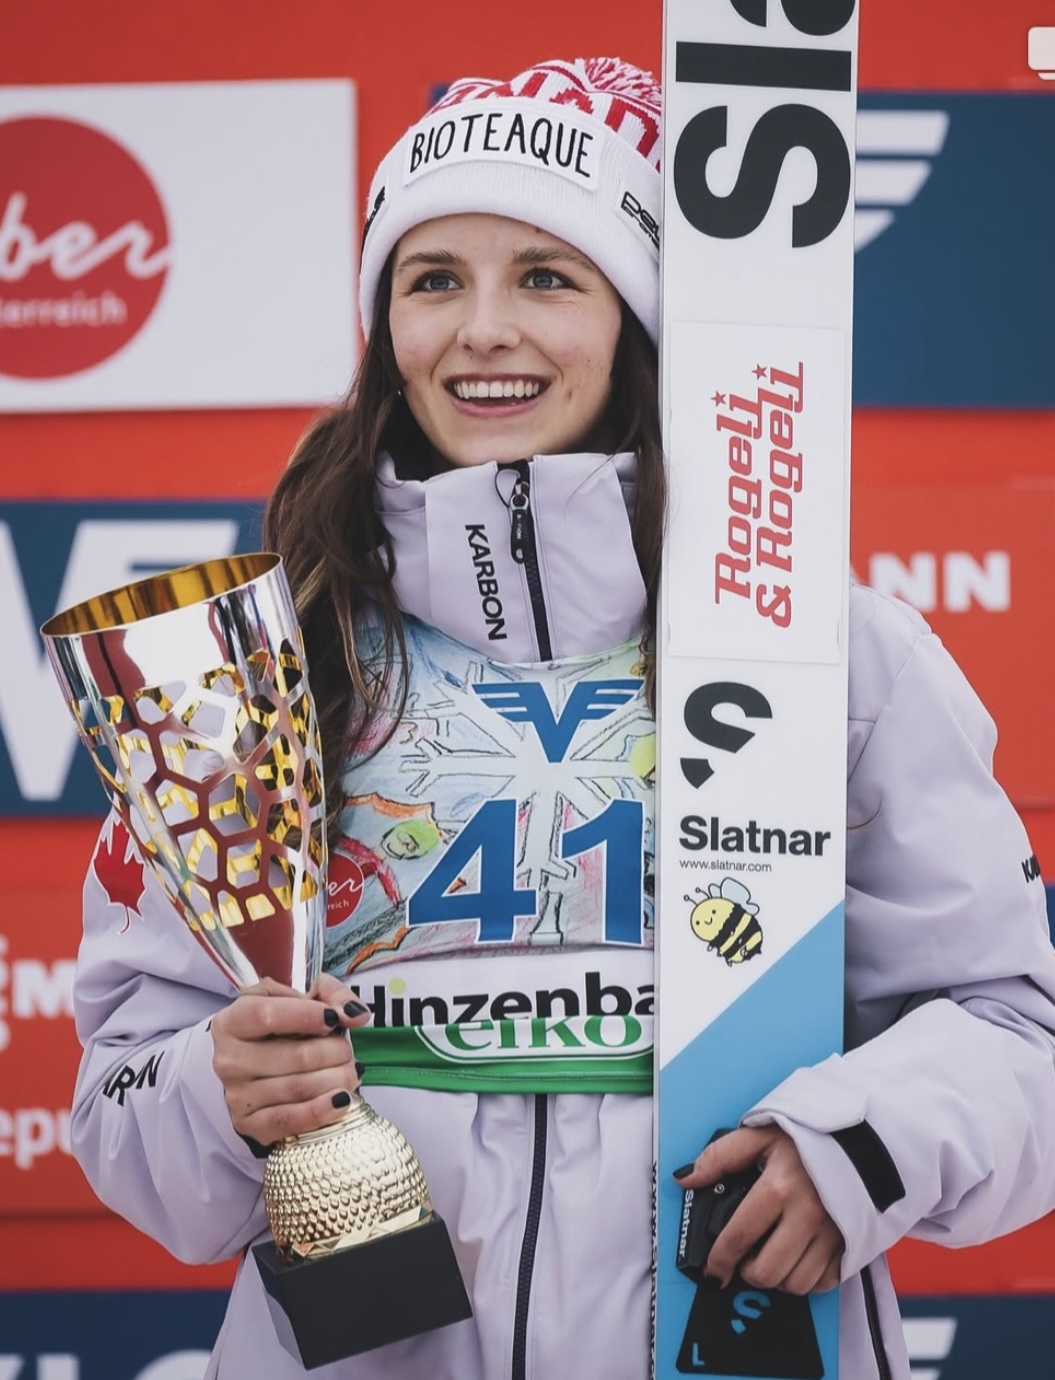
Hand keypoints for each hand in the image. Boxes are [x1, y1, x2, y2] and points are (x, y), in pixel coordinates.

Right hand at [210, 973, 369, 1146]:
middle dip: (335, 1051)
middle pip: (296, 1055)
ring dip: (338, 1078)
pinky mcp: (250, 1124)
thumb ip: (330, 995)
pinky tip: (342, 1100)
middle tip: (347, 1050)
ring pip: (300, 1088)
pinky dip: (323, 1110)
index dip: (308, 1015)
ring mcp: (237, 1095)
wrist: (255, 1069)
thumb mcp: (300, 997)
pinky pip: (291, 1120)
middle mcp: (229, 1059)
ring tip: (349, 1071)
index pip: (267, 1015)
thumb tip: (356, 1014)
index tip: (333, 1019)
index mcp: (232, 1021)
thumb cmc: (280, 1028)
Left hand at [674, 1126, 842, 1294]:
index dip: (720, 1259)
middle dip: (746, 1272)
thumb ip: (720, 1155)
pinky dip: (807, 1280)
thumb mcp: (760, 1133)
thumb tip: (685, 1178)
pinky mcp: (851, 1242)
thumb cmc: (807, 1133)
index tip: (713, 1269)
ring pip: (796, 1283)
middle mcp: (807, 1214)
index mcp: (779, 1186)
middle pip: (768, 1270)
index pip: (740, 1236)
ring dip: (776, 1278)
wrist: (860, 1134)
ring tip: (769, 1258)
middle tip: (743, 1259)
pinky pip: (825, 1282)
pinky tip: (796, 1260)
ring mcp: (833, 1232)